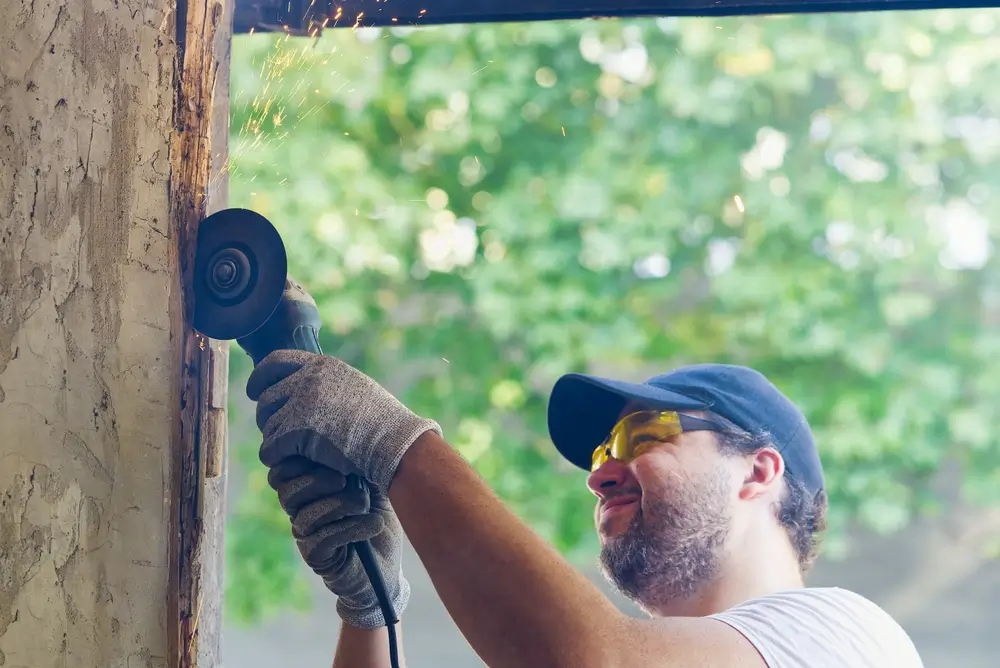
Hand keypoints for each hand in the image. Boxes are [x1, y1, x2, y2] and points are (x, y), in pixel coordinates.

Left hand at [246, 350, 441, 491]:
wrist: (393, 442)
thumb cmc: (381, 421)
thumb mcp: (354, 387)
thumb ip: (327, 383)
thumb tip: (304, 388)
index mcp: (322, 365)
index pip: (275, 361)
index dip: (260, 377)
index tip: (256, 391)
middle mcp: (308, 379)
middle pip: (267, 397)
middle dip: (268, 417)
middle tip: (278, 431)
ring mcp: (301, 404)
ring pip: (267, 424)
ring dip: (274, 438)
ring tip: (289, 449)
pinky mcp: (297, 431)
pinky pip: (270, 447)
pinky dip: (274, 457)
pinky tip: (286, 461)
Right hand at [267, 456, 409, 628]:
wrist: (386, 568)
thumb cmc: (379, 519)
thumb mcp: (371, 484)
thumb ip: (357, 462)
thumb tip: (352, 436)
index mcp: (308, 487)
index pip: (282, 469)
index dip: (298, 459)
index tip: (330, 453)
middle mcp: (301, 509)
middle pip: (284, 488)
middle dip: (316, 479)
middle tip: (344, 478)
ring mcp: (305, 534)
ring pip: (304, 513)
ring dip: (340, 504)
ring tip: (365, 504)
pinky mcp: (316, 556)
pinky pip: (322, 537)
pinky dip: (352, 527)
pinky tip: (373, 525)